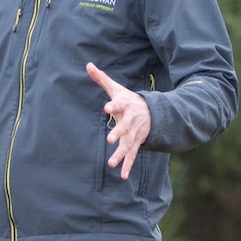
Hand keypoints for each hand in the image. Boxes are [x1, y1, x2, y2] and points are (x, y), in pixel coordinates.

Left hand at [86, 62, 150, 180]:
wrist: (152, 112)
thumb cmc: (129, 100)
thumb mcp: (117, 89)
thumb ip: (101, 78)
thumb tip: (87, 64)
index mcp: (126, 106)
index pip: (119, 104)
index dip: (113, 105)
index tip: (107, 108)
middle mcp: (132, 120)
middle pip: (125, 127)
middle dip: (119, 133)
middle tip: (110, 139)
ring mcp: (135, 133)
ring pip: (128, 145)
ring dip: (120, 154)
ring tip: (111, 164)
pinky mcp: (136, 143)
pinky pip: (132, 155)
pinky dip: (128, 166)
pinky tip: (122, 176)